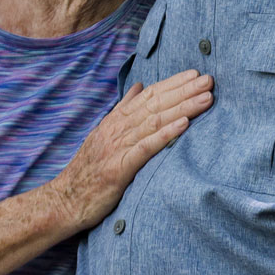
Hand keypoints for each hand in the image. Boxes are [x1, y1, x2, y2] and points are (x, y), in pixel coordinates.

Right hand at [49, 71, 211, 230]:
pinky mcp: (119, 168)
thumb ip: (122, 110)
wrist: (64, 200)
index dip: (172, 83)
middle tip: (209, 80)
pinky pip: (146, 147)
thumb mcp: (103, 134)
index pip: (148, 95)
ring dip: (182, 108)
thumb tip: (139, 86)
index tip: (195, 74)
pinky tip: (184, 125)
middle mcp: (117, 129)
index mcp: (115, 121)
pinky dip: (166, 134)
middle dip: (184, 91)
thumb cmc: (87, 171)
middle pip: (155, 104)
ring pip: (154, 121)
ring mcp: (117, 147)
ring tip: (205, 98)